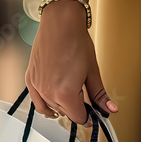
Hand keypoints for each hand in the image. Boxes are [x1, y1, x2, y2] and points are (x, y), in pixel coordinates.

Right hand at [25, 0, 117, 126]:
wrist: (60, 24)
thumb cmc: (76, 42)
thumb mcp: (92, 72)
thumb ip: (99, 95)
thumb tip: (110, 110)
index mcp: (65, 94)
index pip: (78, 117)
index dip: (88, 117)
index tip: (92, 114)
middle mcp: (48, 93)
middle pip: (65, 113)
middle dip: (76, 109)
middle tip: (85, 101)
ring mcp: (37, 87)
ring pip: (51, 109)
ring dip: (62, 107)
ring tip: (71, 97)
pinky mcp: (30, 79)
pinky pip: (37, 102)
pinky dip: (45, 105)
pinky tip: (53, 104)